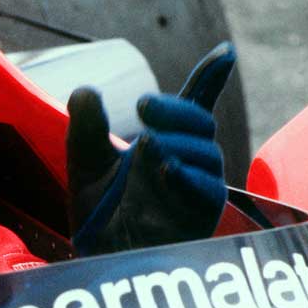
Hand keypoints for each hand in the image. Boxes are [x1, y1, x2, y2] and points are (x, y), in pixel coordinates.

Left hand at [67, 42, 234, 255]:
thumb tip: (86, 90)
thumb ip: (84, 124)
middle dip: (175, 110)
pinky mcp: (198, 216)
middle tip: (143, 107)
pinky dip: (187, 177)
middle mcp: (186, 160)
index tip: (224, 52)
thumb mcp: (83, 159)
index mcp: (164, 140)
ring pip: (208, 154)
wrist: (99, 255)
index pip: (193, 104)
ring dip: (178, 142)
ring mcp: (196, 187)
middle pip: (201, 123)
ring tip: (149, 143)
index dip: (210, 78)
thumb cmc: (99, 209)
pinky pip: (205, 192)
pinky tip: (167, 168)